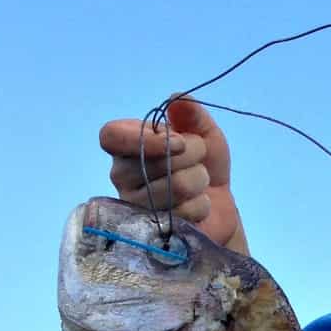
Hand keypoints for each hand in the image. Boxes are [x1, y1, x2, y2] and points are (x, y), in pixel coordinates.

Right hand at [98, 97, 248, 253]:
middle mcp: (123, 176)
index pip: (110, 136)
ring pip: (174, 186)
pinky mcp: (152, 232)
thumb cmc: (205, 166)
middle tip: (198, 161)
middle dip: (192, 157)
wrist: (220, 207)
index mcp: (127, 147)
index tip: (178, 141)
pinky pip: (185, 212)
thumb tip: (176, 99)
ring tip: (198, 185)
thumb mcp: (206, 135)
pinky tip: (197, 207)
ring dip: (199, 181)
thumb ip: (192, 115)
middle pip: (154, 161)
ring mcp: (134, 206)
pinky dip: (201, 205)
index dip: (144, 138)